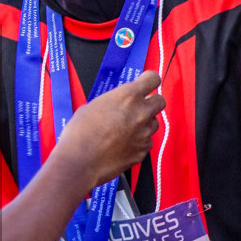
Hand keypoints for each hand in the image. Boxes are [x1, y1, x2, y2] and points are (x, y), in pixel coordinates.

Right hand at [51, 71, 163, 188]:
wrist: (80, 161)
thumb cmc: (80, 132)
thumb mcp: (93, 106)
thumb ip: (112, 102)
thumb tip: (116, 105)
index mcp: (128, 96)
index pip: (153, 79)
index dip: (148, 81)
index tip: (144, 84)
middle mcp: (141, 112)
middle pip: (160, 101)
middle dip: (150, 103)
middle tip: (137, 108)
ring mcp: (144, 133)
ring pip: (154, 123)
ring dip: (144, 124)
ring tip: (125, 130)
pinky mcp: (143, 151)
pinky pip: (146, 142)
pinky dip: (138, 142)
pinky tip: (122, 145)